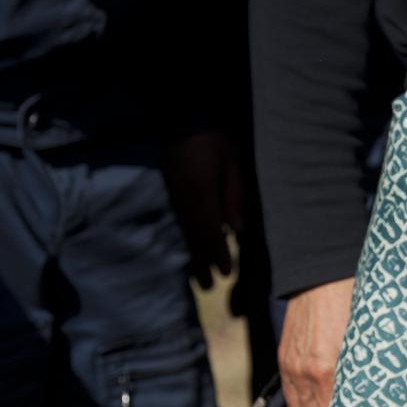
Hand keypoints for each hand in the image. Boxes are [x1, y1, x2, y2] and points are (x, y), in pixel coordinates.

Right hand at [164, 130, 242, 289]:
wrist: (183, 119)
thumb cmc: (214, 141)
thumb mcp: (232, 165)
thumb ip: (233, 197)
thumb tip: (234, 231)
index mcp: (201, 193)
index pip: (210, 230)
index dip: (218, 253)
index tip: (225, 272)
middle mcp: (185, 199)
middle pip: (195, 237)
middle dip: (202, 262)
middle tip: (208, 287)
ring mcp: (175, 197)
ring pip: (185, 232)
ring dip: (192, 255)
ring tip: (197, 278)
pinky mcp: (171, 193)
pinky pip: (180, 222)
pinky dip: (186, 240)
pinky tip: (190, 251)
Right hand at [278, 277, 354, 406]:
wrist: (322, 277)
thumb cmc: (353, 307)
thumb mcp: (365, 342)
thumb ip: (362, 373)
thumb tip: (372, 398)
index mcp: (327, 372)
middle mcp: (305, 374)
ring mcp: (291, 366)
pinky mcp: (284, 357)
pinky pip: (289, 393)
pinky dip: (300, 402)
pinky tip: (314, 402)